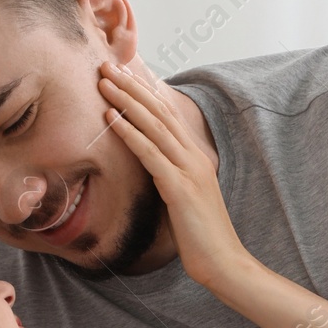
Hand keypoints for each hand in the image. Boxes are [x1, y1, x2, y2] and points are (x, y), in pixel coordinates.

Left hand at [98, 61, 249, 285]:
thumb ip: (168, 180)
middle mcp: (194, 157)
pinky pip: (150, 154)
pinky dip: (129, 133)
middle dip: (132, 86)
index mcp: (195, 158)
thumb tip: (147, 172)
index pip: (168, 115)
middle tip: (106, 65)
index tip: (122, 73)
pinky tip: (111, 118)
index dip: (145, 91)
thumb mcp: (182, 201)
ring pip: (154, 125)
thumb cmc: (201, 238)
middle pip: (159, 111)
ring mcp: (189, 170)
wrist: (224, 262)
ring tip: (104, 81)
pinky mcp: (180, 188)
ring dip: (126, 100)